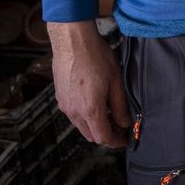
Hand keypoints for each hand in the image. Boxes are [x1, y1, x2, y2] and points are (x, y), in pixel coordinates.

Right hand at [48, 21, 129, 147]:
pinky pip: (73, 116)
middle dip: (106, 136)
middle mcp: (74, 112)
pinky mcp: (60, 98)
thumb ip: (120, 105)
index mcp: (90, 110)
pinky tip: (96, 105)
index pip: (102, 137)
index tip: (125, 139)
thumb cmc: (96, 58)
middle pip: (90, 135)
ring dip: (95, 126)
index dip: (115, 141)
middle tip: (121, 128)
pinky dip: (86, 117)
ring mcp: (64, 106)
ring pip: (81, 127)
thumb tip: (125, 122)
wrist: (72, 42)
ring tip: (111, 116)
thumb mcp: (116, 81)